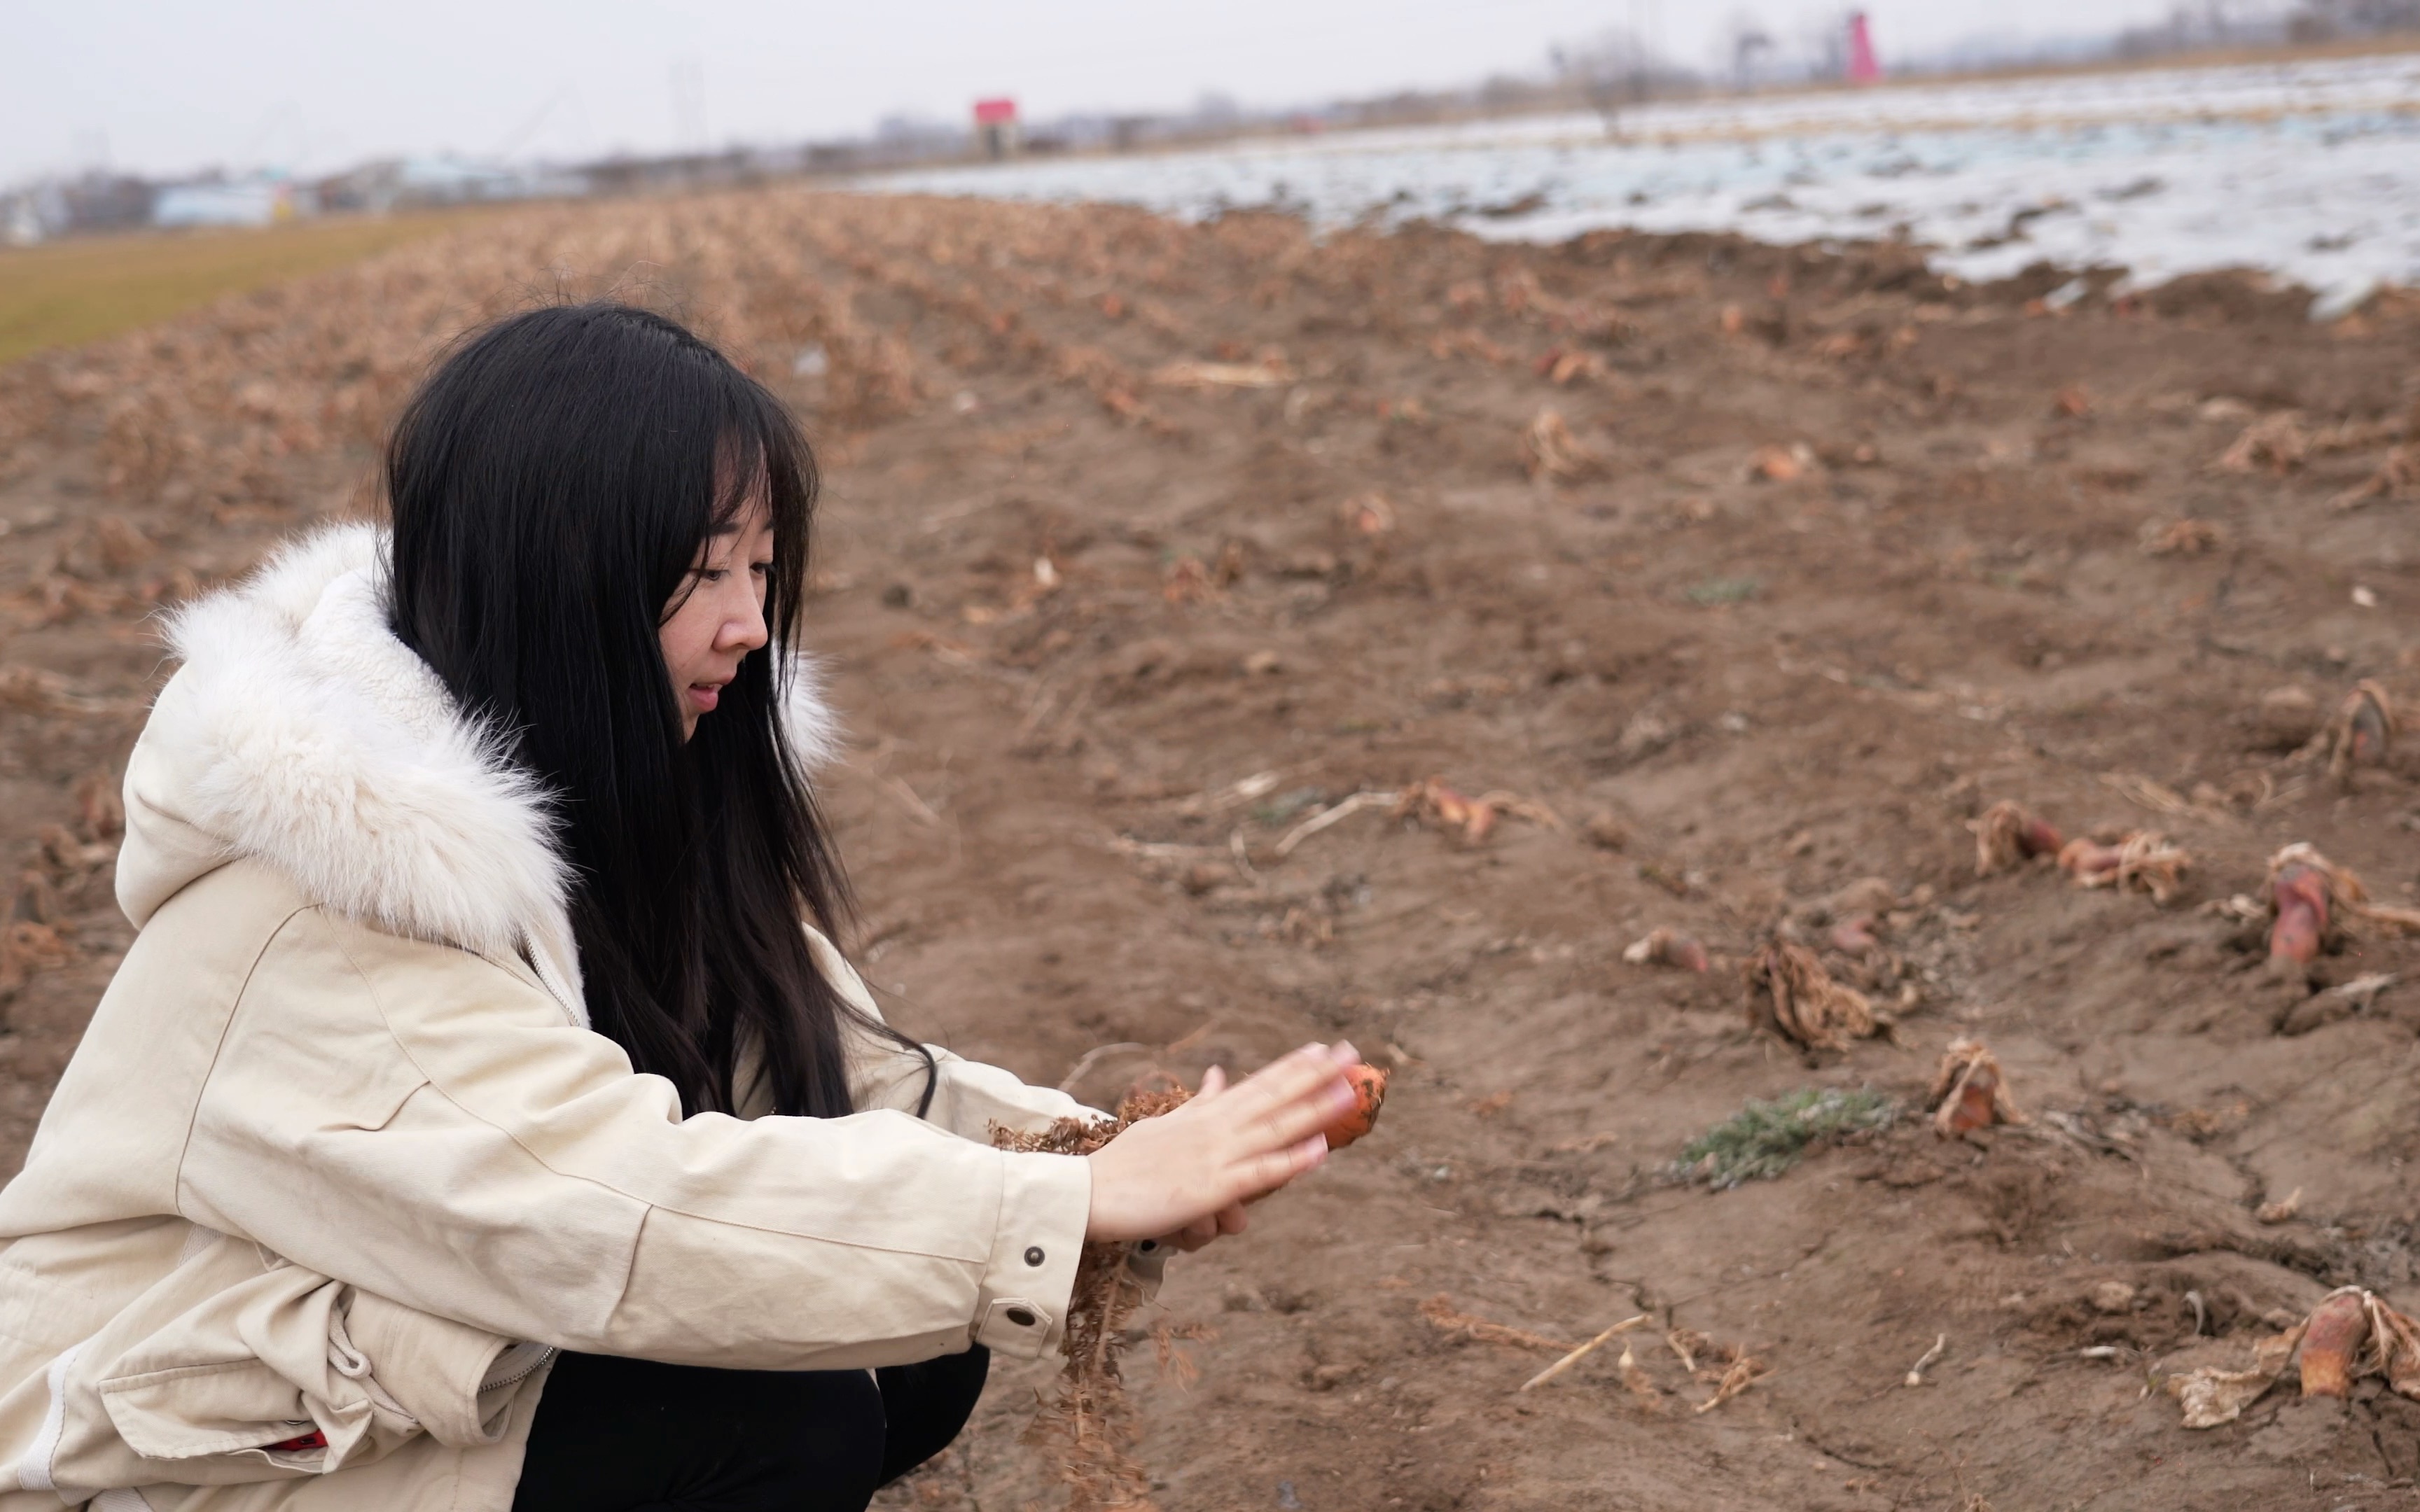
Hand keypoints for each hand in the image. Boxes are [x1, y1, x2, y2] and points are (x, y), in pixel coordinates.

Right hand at [1084, 1042, 1359, 1243]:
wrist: (1087, 1193)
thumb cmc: (1123, 1166)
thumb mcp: (1163, 1125)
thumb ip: (1197, 1103)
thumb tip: (1217, 1074)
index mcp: (1203, 1116)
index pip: (1256, 1086)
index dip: (1291, 1067)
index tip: (1321, 1048)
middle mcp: (1214, 1128)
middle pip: (1273, 1096)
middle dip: (1313, 1075)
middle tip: (1350, 1052)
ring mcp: (1215, 1155)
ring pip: (1275, 1127)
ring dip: (1313, 1108)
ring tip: (1348, 1091)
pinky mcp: (1210, 1187)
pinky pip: (1259, 1172)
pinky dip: (1290, 1161)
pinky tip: (1319, 1151)